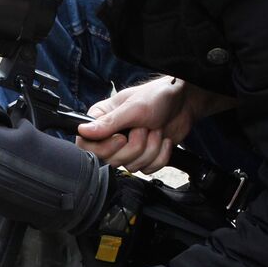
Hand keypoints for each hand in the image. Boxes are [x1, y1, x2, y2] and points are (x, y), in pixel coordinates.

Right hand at [75, 77, 236, 173]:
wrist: (185, 103)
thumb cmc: (158, 97)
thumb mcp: (132, 109)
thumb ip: (108, 123)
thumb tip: (82, 131)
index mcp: (102, 119)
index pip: (86, 144)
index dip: (103, 147)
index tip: (121, 138)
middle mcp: (111, 135)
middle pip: (111, 159)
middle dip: (134, 146)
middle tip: (143, 128)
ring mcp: (128, 147)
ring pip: (131, 165)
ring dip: (150, 148)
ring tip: (155, 129)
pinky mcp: (144, 156)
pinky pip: (147, 169)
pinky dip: (160, 155)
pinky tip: (162, 139)